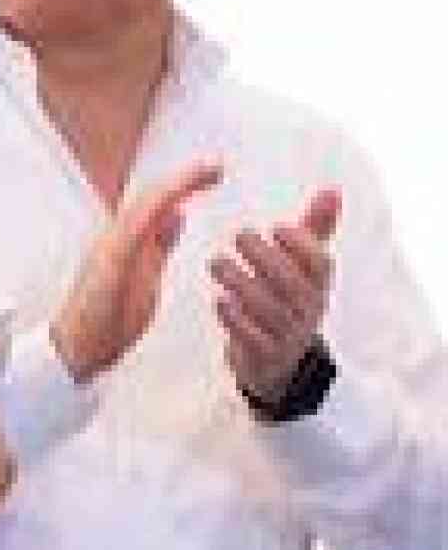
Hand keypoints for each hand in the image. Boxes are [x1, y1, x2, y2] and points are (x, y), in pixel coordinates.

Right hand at [50, 159, 222, 381]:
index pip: (157, 204)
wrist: (76, 349)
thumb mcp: (146, 277)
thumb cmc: (106, 322)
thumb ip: (159, 246)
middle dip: (185, 177)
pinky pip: (134, 224)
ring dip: (176, 184)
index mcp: (126, 241)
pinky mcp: (110, 258)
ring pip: (144, 202)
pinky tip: (177, 196)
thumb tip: (177, 217)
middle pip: (152, 196)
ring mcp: (110, 244)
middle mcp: (115, 236)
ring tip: (206, 171)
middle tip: (216, 164)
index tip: (211, 173)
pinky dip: (157, 206)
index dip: (183, 185)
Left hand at [211, 187, 340, 402]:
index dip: (302, 245)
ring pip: (268, 310)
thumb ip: (315, 226)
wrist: (282, 362)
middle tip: (238, 234)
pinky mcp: (264, 356)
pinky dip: (235, 320)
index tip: (276, 225)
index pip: (320, 263)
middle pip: (292, 284)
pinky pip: (252, 339)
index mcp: (318, 284)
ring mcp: (287, 335)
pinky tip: (219, 300)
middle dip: (266, 258)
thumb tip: (333, 187)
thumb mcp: (304, 264)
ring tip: (215, 261)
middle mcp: (307, 309)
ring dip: (241, 283)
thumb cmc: (288, 298)